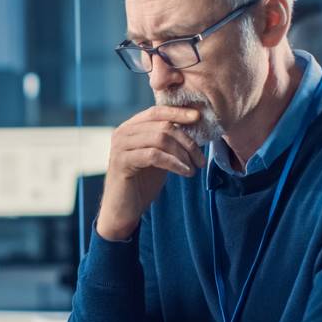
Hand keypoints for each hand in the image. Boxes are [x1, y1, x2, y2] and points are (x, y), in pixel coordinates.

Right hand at [96, 106, 205, 240]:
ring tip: (194, 168)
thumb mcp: (159, 157)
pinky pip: (154, 155)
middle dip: (187, 142)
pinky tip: (185, 172)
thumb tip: (193, 126)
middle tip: (200, 159)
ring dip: (183, 153)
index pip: (157, 111)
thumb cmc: (142, 183)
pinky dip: (174, 163)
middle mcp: (123, 132)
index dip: (178, 112)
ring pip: (160, 139)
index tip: (198, 118)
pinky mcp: (122, 162)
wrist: (123, 210)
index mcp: (131, 127)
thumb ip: (168, 141)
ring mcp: (120, 146)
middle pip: (162, 126)